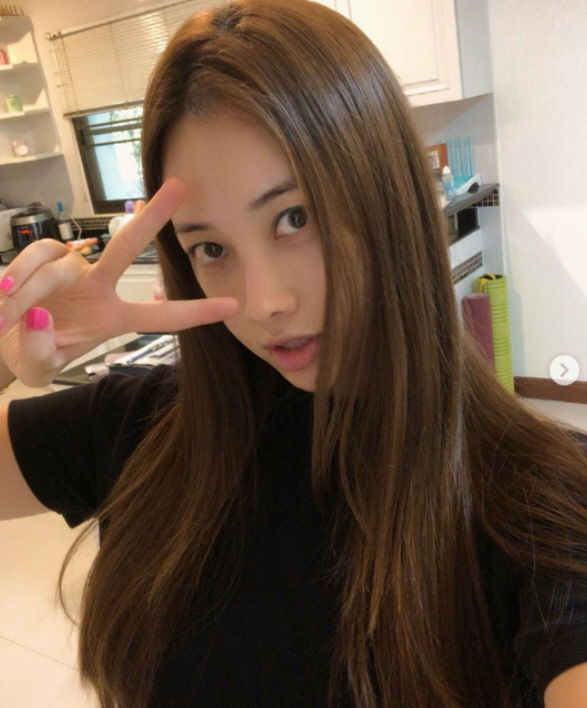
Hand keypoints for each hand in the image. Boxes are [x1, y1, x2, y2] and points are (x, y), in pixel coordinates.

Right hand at [0, 179, 238, 386]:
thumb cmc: (30, 354)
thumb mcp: (38, 367)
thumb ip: (41, 350)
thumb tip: (40, 315)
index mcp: (113, 319)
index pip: (161, 316)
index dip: (195, 311)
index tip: (232, 306)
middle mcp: (99, 288)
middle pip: (128, 246)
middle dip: (154, 217)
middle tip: (181, 187)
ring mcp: (71, 269)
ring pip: (59, 264)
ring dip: (30, 289)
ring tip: (4, 315)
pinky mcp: (43, 258)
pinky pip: (36, 258)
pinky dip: (16, 277)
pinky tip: (3, 293)